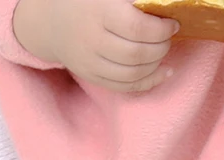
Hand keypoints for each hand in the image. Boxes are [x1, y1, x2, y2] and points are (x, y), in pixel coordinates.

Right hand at [14, 0, 178, 91]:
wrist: (51, 21)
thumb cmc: (85, 0)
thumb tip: (162, 3)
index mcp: (97, 13)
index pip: (136, 28)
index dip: (160, 29)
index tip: (172, 23)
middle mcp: (92, 41)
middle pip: (135, 54)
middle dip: (160, 48)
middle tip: (169, 37)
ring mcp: (90, 63)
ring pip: (131, 74)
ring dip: (155, 65)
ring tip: (163, 52)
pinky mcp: (91, 76)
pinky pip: (123, 87)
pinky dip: (147, 83)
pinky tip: (163, 73)